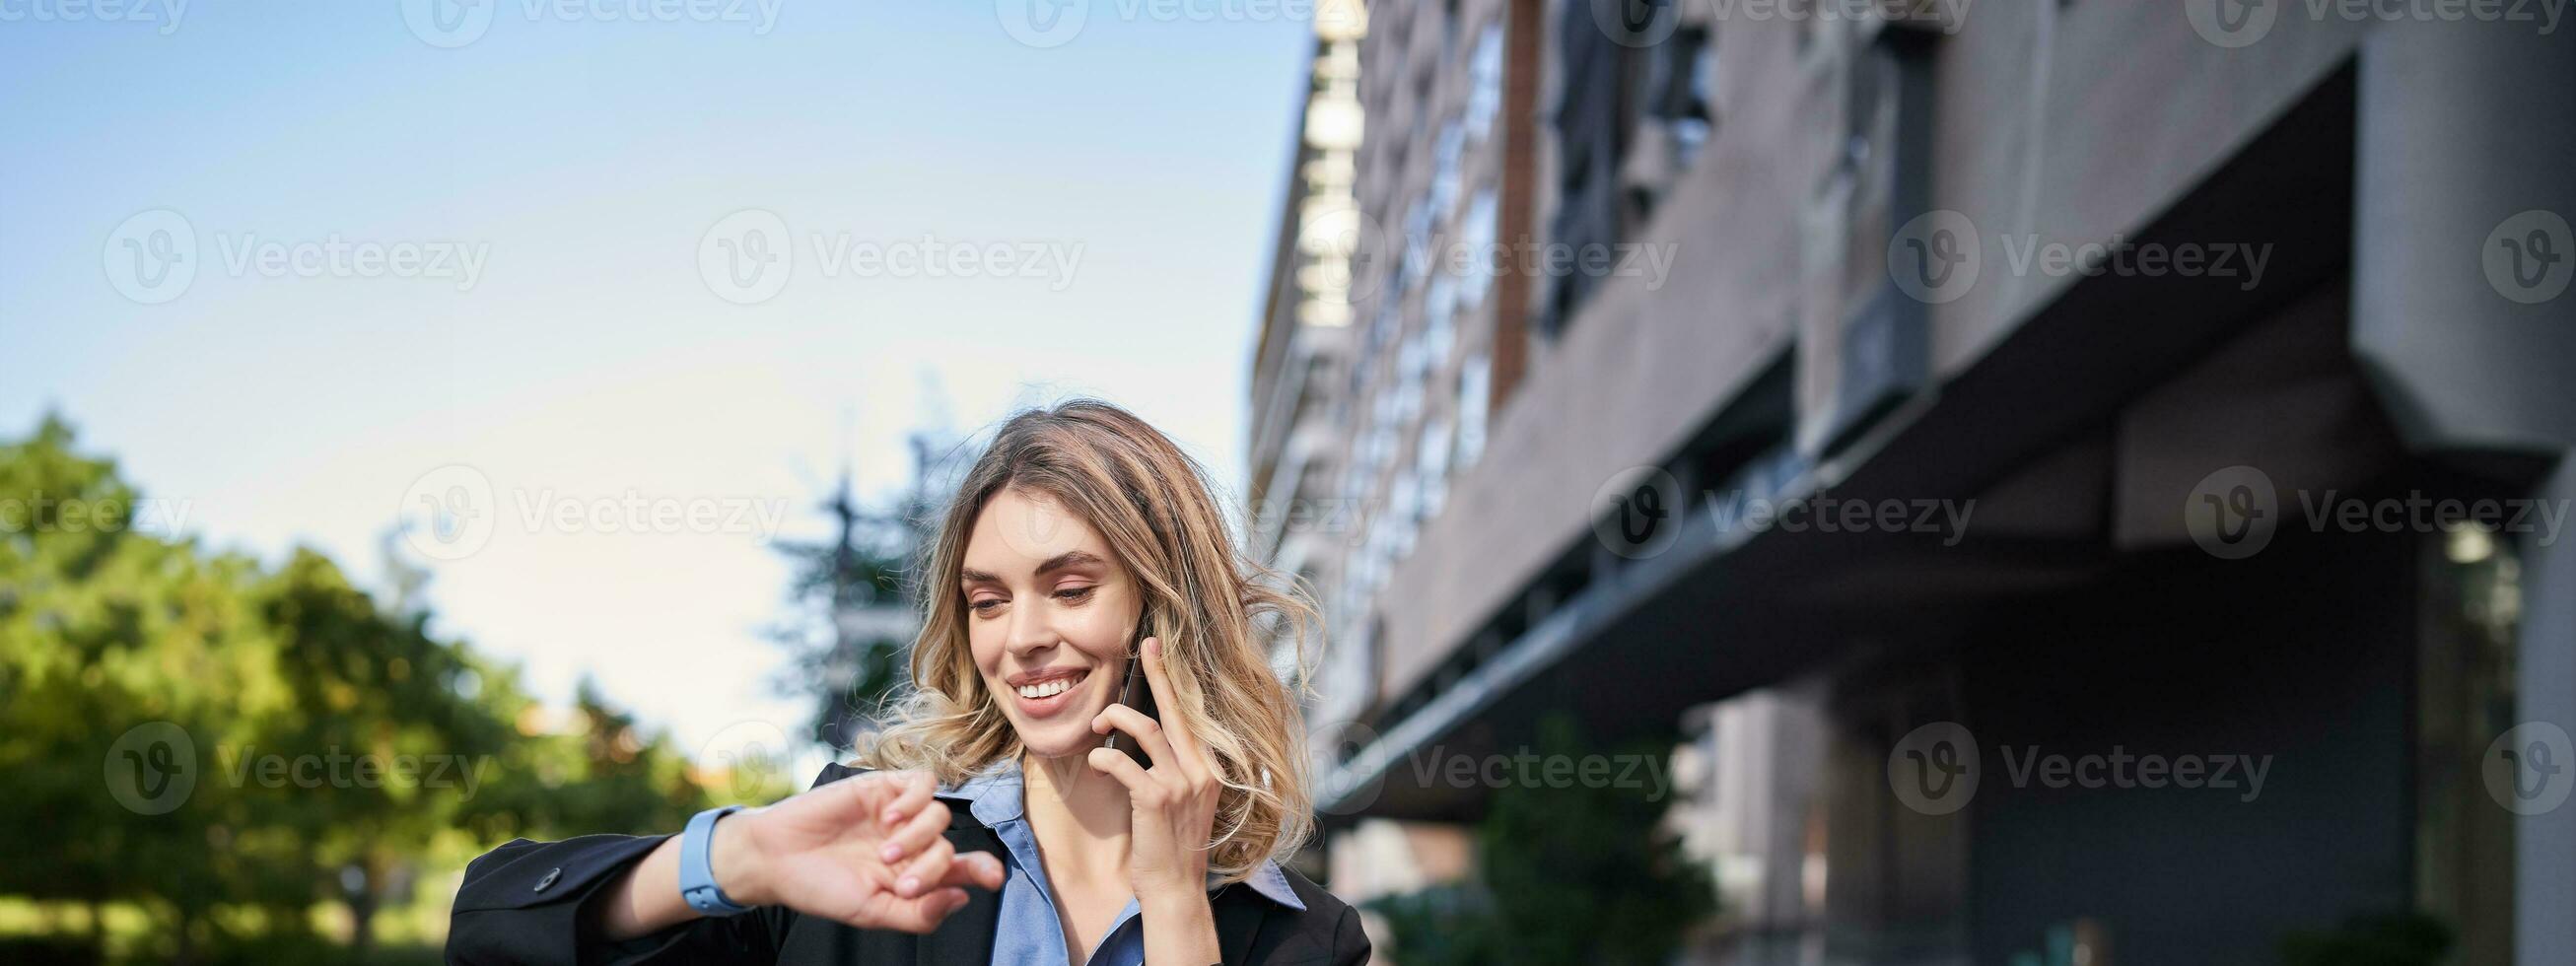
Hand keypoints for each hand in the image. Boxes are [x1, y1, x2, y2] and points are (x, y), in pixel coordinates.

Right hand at [713, 769, 1006, 931]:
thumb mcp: (872, 911)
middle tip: (899, 880)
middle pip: (950, 846)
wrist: (776, 858)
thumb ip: (918, 912)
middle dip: (933, 866)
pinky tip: (889, 817)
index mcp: (914, 874)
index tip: (995, 878)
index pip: (962, 870)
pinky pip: (922, 782)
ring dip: (918, 836)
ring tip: (884, 852)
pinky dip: (915, 799)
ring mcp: (899, 814)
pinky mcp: (883, 787)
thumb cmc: (820, 888)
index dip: (984, 871)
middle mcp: (912, 843)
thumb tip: (962, 898)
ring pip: (940, 815)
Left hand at [1084, 637, 1222, 900]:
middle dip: (1157, 674)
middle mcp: (1201, 771)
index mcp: (1209, 769)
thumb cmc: (1171, 848)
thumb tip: (1141, 740)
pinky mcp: (1157, 799)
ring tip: (1096, 725)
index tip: (1158, 652)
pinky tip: (1095, 764)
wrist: (1175, 890)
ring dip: (1115, 719)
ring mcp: (1181, 784)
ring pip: (1146, 729)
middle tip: (1144, 648)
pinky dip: (1103, 758)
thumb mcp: (1182, 803)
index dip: (1172, 682)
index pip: (1190, 716)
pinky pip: (1122, 762)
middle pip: (1175, 709)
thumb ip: (1172, 770)